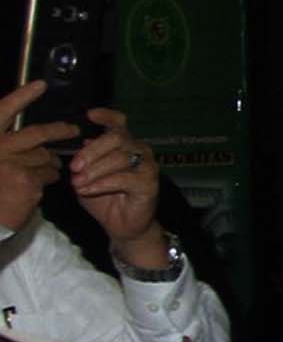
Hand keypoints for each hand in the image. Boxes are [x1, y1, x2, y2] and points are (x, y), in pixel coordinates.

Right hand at [0, 83, 75, 232]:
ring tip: (43, 172)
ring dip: (50, 163)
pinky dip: (47, 179)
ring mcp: (13, 164)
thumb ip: (8, 145)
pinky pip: (49, 175)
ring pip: (46, 157)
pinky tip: (35, 187)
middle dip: (58, 131)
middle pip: (36, 133)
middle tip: (73, 130)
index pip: (3, 111)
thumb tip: (35, 138)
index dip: (22, 97)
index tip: (41, 84)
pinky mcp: (27, 182)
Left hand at [67, 108, 164, 252]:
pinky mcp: (150, 183)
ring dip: (94, 170)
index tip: (90, 115)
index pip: (119, 124)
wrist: (122, 226)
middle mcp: (140, 150)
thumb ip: (85, 160)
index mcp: (125, 145)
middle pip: (117, 138)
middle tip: (74, 167)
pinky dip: (102, 183)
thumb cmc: (105, 200)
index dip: (107, 116)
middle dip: (91, 152)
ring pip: (119, 157)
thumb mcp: (87, 176)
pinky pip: (124, 178)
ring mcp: (148, 166)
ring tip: (77, 183)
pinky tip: (88, 190)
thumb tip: (83, 143)